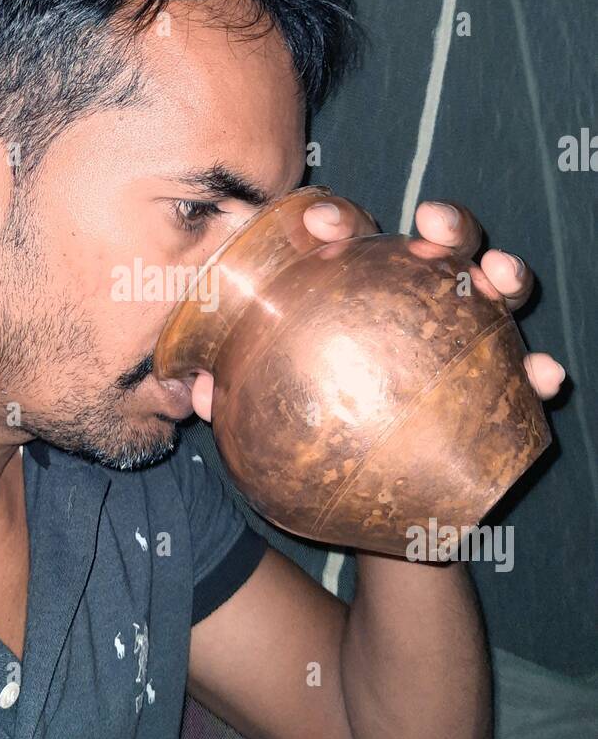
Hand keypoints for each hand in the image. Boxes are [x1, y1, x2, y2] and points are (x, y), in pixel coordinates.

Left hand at [188, 192, 564, 420]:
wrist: (376, 516)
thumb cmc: (318, 443)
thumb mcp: (270, 417)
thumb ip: (234, 398)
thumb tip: (195, 388)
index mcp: (357, 295)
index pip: (348, 242)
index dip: (335, 222)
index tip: (319, 225)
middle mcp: (418, 305)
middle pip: (437, 247)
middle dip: (443, 224)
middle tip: (432, 226)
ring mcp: (463, 340)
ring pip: (491, 291)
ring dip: (502, 273)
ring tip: (501, 278)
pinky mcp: (497, 389)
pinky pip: (525, 376)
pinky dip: (538, 372)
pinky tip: (543, 377)